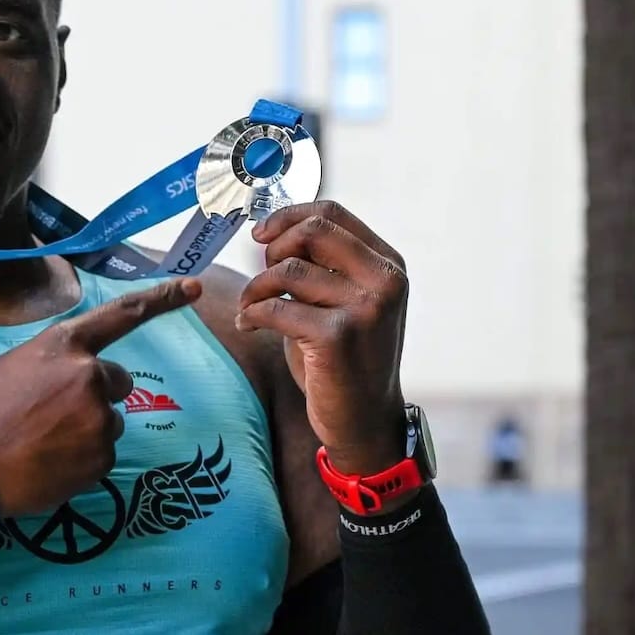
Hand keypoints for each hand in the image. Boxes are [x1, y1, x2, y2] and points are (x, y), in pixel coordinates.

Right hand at [0, 278, 201, 516]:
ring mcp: (98, 417)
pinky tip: (49, 464)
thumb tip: (81, 374)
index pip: (122, 315)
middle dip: (95, 397)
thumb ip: (57, 362)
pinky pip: (103, 456)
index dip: (162, 299)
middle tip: (52, 416)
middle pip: (118, 383)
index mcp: (64, 345)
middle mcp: (89, 375)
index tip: (194, 288)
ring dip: (86, 432)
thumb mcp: (15, 366)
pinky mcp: (101, 457)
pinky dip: (82, 462)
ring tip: (43, 442)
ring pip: (109, 422)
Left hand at [236, 202, 408, 474]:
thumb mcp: (343, 301)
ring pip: (288, 271)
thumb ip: (319, 266)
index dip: (288, 217)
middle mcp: (384, 281)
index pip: (332, 214)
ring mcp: (365, 307)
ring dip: (255, 288)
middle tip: (260, 275)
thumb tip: (269, 233)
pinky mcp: (337, 336)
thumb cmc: (345, 358)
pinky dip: (251, 313)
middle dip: (274, 247)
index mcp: (387, 264)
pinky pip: (276, 307)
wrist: (365, 420)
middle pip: (313, 232)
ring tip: (248, 308)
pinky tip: (247, 323)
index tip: (261, 234)